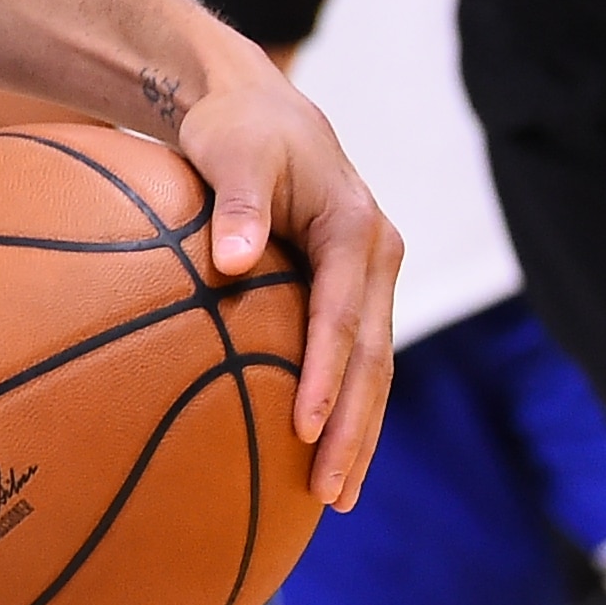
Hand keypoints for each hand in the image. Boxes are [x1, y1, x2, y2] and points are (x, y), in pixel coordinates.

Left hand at [170, 37, 401, 510]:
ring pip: (374, 368)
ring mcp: (371, 277)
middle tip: (329, 493)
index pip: (343, 316)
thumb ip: (235, 204)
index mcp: (355, 229)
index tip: (307, 429)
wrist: (258, 107)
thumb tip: (228, 262)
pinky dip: (346, 407)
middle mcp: (376, 257)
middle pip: (373, 358)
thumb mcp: (232, 151)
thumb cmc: (235, 130)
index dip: (328, 376)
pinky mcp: (353, 290)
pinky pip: (355, 358)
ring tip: (335, 497)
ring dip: (358, 433)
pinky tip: (323, 455)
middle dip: (355, 429)